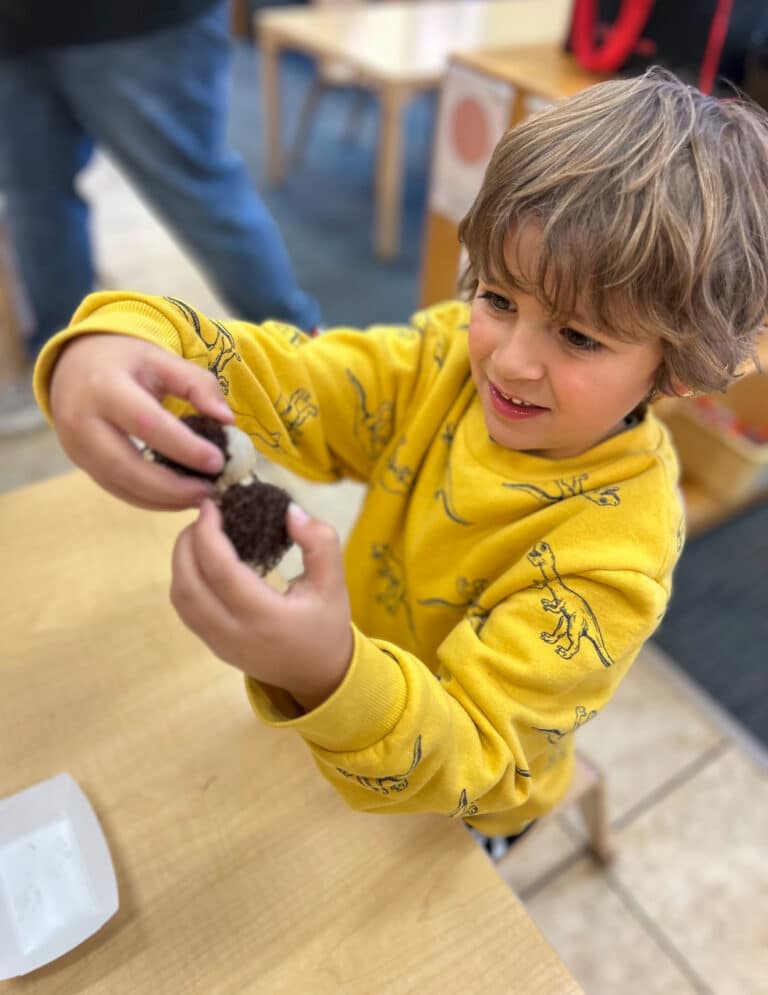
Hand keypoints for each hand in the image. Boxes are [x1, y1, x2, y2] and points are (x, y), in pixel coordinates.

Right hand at [49, 333, 234, 509]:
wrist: (73, 365)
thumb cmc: (125, 362)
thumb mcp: (161, 359)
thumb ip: (197, 384)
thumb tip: (227, 419)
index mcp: (104, 386)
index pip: (146, 423)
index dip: (184, 447)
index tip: (217, 461)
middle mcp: (82, 421)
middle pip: (127, 465)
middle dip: (172, 486)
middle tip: (210, 490)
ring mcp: (77, 447)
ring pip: (120, 484)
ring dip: (163, 499)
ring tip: (199, 497)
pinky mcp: (81, 464)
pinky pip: (116, 490)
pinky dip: (149, 500)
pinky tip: (178, 498)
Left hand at [170, 500, 353, 710]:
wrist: (318, 675)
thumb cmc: (326, 626)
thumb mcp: (334, 583)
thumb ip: (319, 542)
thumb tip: (289, 511)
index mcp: (265, 617)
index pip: (221, 571)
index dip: (208, 534)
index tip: (212, 506)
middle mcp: (234, 633)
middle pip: (189, 584)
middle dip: (187, 542)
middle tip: (205, 516)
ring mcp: (218, 643)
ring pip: (180, 598)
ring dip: (182, 560)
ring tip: (201, 534)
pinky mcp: (212, 645)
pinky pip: (185, 609)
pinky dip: (185, 578)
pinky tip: (202, 560)